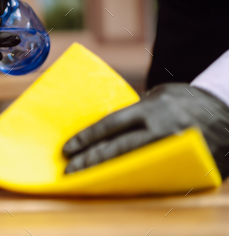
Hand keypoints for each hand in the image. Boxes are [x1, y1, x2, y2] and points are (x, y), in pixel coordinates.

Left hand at [62, 83, 228, 178]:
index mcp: (150, 109)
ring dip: (108, 173)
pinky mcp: (185, 167)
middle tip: (69, 170)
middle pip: (117, 149)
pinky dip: (133, 180)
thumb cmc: (186, 101)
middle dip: (90, 160)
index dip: (87, 138)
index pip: (110, 125)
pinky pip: (154, 176)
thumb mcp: (159, 96)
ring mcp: (173, 150)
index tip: (67, 149)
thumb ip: (135, 110)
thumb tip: (108, 126)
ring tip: (87, 179)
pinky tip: (117, 184)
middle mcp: (160, 130)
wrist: (227, 110)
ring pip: (132, 165)